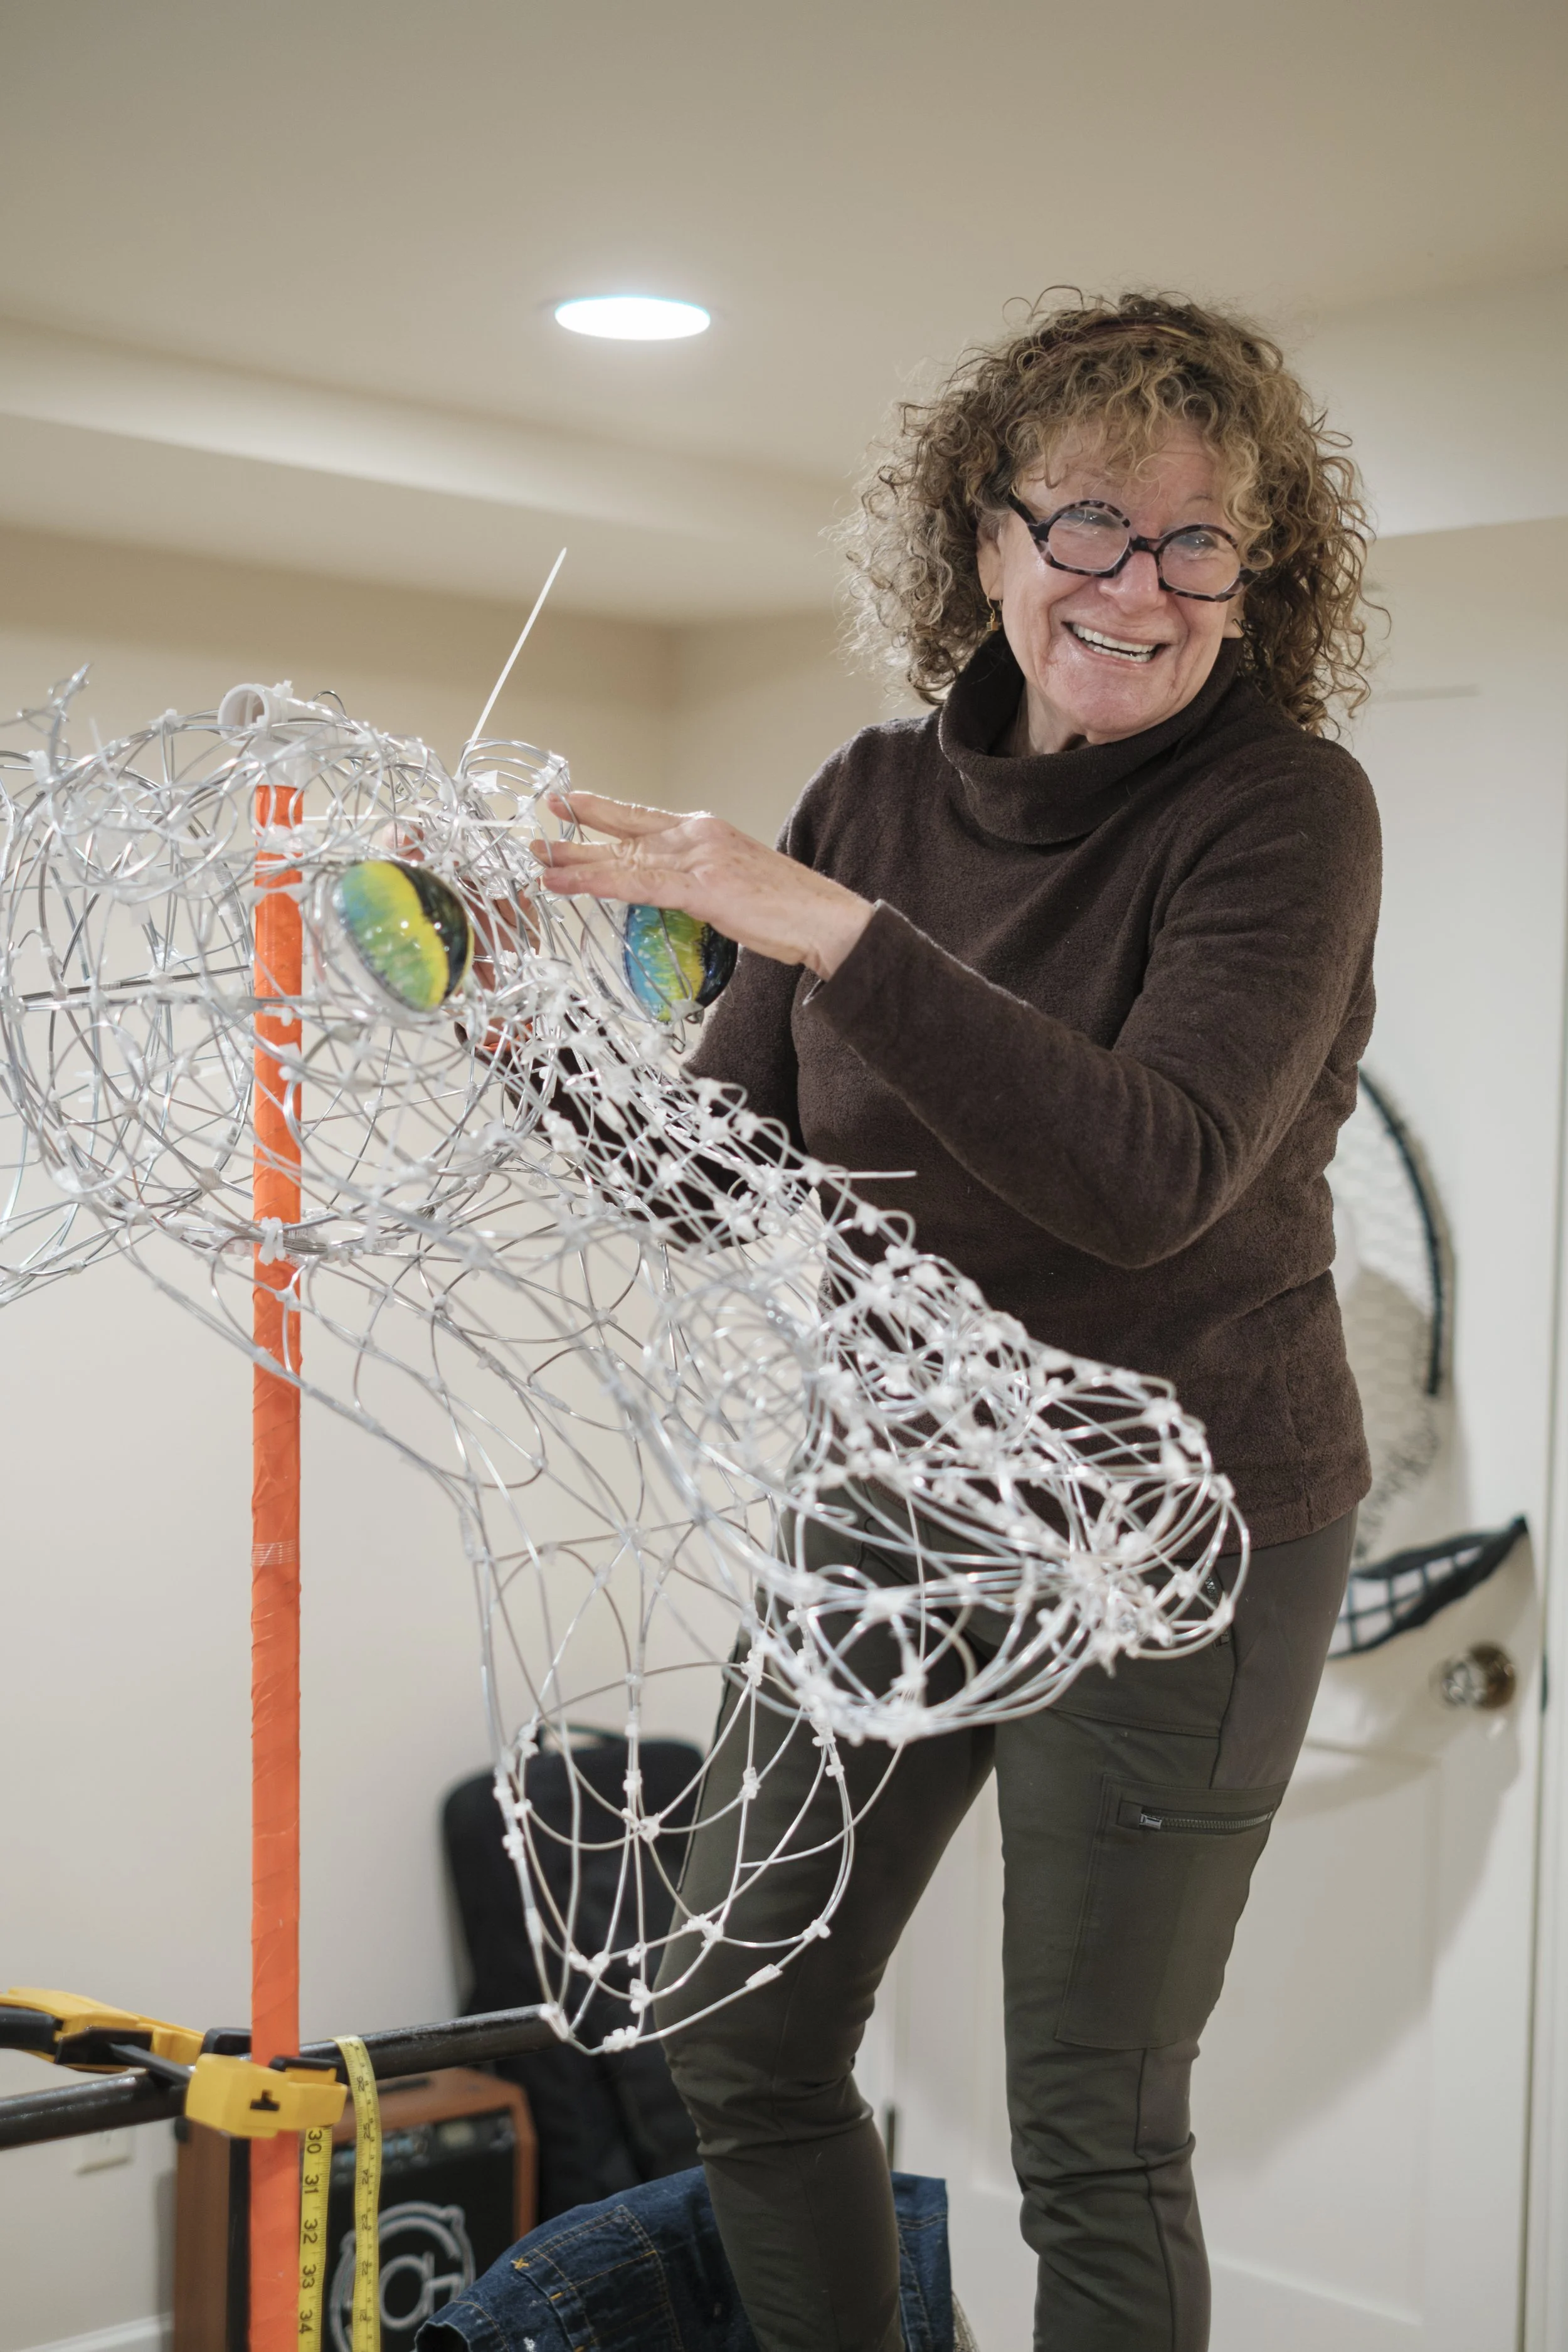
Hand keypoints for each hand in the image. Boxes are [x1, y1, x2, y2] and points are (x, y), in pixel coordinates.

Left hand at [530, 791, 873, 980]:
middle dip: (579, 834)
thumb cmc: (788, 910)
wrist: (825, 920)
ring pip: (625, 857)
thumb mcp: (735, 885)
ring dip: (578, 861)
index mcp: (707, 832)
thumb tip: (674, 893)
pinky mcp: (702, 887)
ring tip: (542, 863)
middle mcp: (699, 835)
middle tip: (539, 833)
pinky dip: (599, 882)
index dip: (604, 811)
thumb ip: (699, 880)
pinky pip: (638, 883)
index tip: (571, 804)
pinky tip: (572, 883)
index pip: (644, 818)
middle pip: (626, 833)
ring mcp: (699, 858)